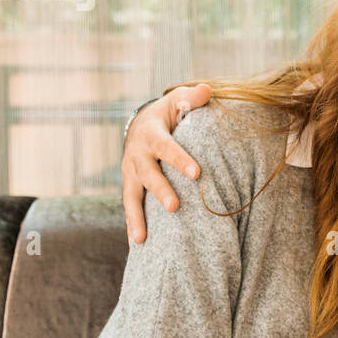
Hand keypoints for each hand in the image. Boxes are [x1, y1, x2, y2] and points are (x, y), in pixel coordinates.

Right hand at [121, 83, 212, 242]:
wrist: (141, 125)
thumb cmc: (168, 113)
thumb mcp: (179, 100)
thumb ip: (193, 97)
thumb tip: (208, 90)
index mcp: (151, 135)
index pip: (167, 148)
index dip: (180, 159)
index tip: (197, 173)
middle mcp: (136, 155)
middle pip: (147, 175)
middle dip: (160, 191)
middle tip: (175, 207)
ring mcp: (130, 173)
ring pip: (131, 196)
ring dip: (136, 218)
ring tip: (142, 239)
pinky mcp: (130, 187)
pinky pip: (130, 207)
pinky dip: (132, 225)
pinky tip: (137, 246)